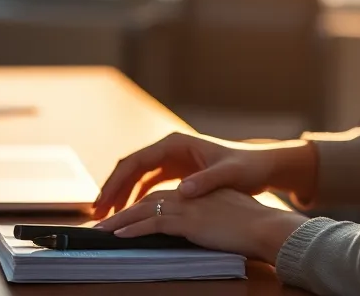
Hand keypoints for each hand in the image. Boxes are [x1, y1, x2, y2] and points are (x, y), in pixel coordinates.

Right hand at [91, 132, 316, 219]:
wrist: (261, 165)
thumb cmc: (247, 167)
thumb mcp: (229, 174)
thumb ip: (207, 180)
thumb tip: (183, 190)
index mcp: (176, 143)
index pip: (136, 161)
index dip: (117, 181)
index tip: (104, 200)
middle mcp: (170, 148)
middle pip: (131, 168)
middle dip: (112, 189)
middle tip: (97, 212)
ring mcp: (172, 160)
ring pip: (137, 177)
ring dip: (121, 194)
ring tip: (108, 215)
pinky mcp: (176, 172)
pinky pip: (148, 184)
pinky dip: (136, 198)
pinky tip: (129, 214)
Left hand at [95, 188, 307, 261]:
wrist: (265, 226)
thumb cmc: (251, 224)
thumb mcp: (223, 213)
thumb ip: (204, 214)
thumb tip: (192, 225)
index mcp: (195, 190)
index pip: (159, 193)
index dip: (138, 203)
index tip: (123, 214)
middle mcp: (187, 194)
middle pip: (146, 198)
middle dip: (121, 208)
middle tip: (101, 220)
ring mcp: (186, 205)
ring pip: (143, 209)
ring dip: (119, 220)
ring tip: (101, 230)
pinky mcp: (187, 220)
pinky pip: (152, 223)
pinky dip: (133, 229)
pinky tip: (119, 237)